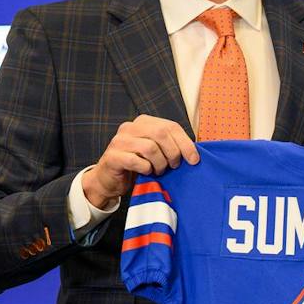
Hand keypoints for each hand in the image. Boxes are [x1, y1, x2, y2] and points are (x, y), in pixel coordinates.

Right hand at [82, 115, 197, 209]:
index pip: (170, 126)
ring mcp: (119, 141)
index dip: (185, 143)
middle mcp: (130, 127)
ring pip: (150, 148)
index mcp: (143, 122)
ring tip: (159, 171)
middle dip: (173, 153)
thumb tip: (194, 153)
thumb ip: (170, 146)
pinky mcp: (113, 156)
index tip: (194, 160)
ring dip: (159, 163)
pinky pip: (136, 161)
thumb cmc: (137, 166)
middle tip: (174, 166)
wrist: (109, 180)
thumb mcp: (155, 152)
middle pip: (161, 133)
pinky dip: (146, 169)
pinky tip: (146, 172)